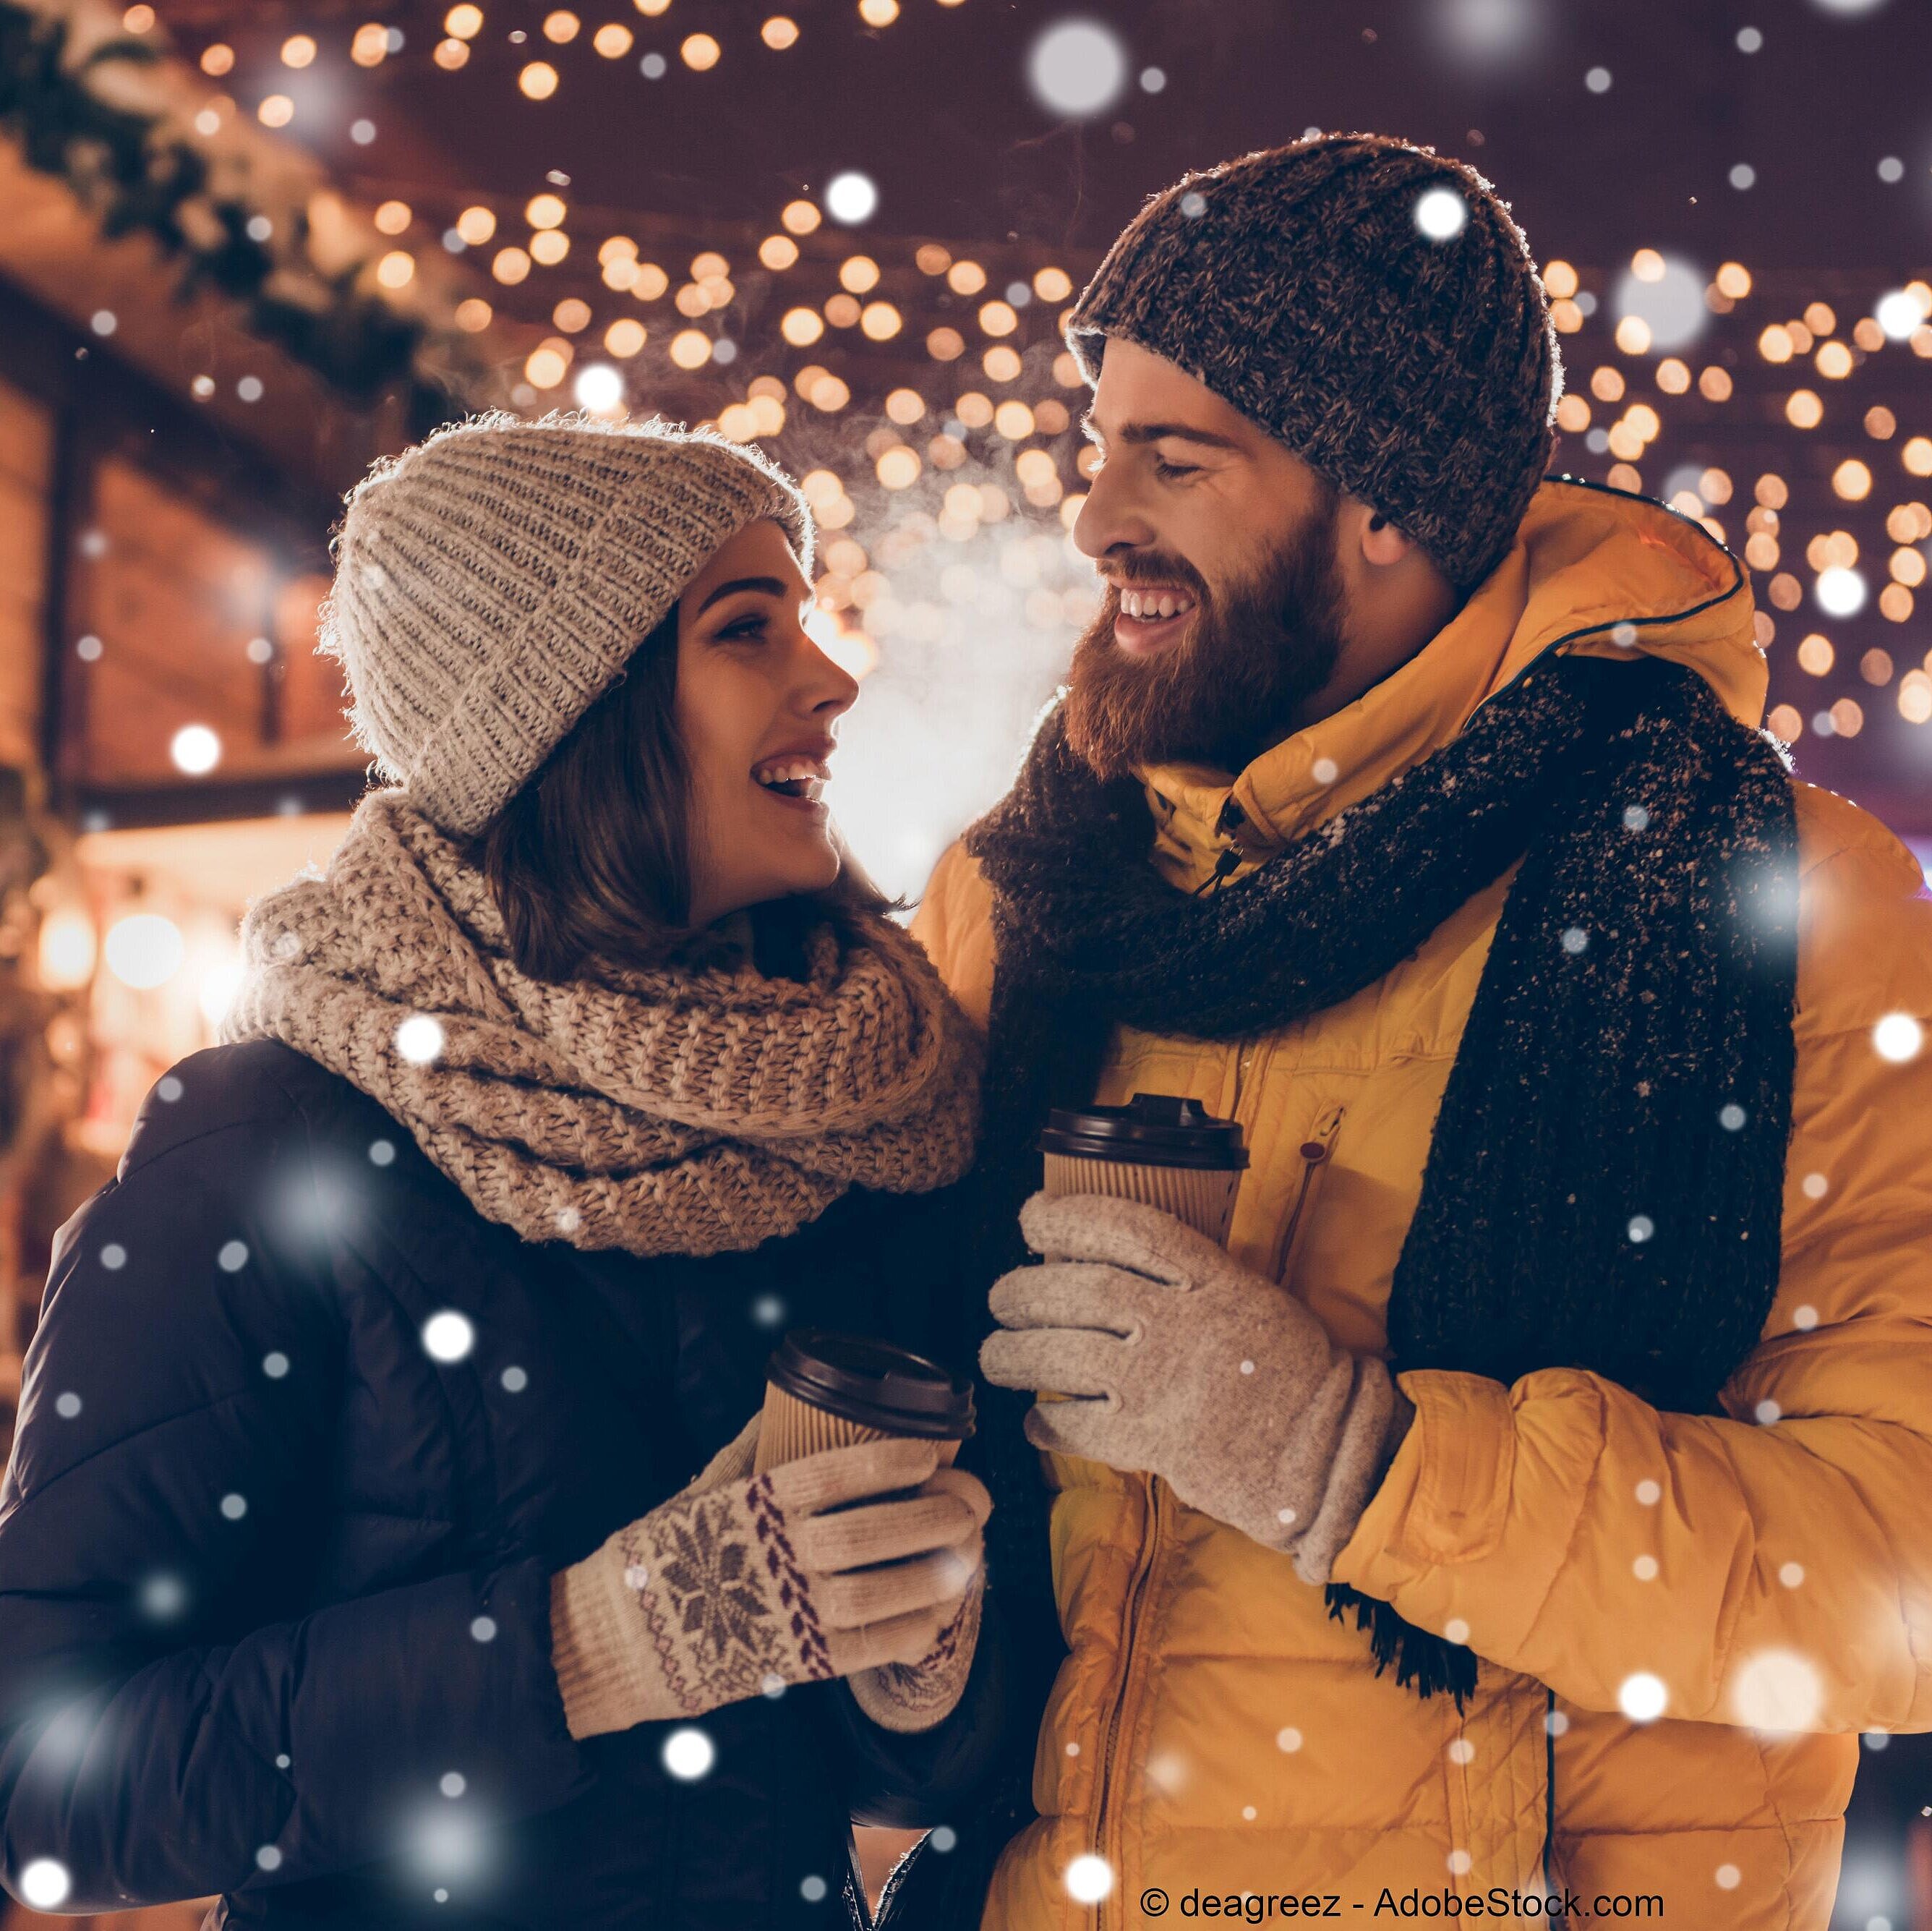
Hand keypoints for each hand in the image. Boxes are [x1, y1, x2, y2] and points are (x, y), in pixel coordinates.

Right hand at [551, 1427, 987, 1737]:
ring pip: (878, 1592)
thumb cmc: (663, 1553)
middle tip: (974, 1503)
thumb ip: (747, 1449)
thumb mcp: (700, 1490)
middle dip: (934, 1516)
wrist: (618, 1639)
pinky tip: (938, 1614)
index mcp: (754, 1504)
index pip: (835, 1473)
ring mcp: (785, 1612)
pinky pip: (867, 1649)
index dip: (891, 1461)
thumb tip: (780, 1401)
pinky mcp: (794, 1663)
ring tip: (971, 1555)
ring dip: (935, 1573)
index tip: (934, 1453)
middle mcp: (774, 1556)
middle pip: (871, 1533)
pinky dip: (911, 1631)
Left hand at [979, 1192, 1408, 1583]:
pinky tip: (1035, 1420)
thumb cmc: (1289, 1371)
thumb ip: (1188, 1278)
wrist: (1324, 1452)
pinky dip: (1048, 1421)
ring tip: (995, 1354)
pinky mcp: (1155, 1442)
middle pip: (1081, 1290)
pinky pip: (1079, 1426)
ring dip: (1015, 1353)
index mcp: (1213, 1278)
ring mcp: (1165, 1383)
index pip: (1127, 1229)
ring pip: (1065, 1354)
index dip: (1069, 1217)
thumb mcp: (1250, 1296)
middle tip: (1000, 1297)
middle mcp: (1183, 1323)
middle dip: (1025, 1289)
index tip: (1031, 1216)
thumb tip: (1102, 1261)